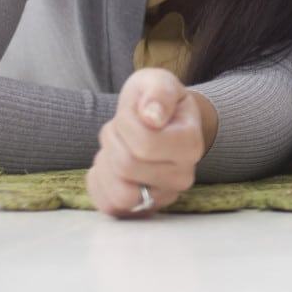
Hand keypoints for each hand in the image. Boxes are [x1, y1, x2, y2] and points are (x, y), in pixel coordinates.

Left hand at [88, 67, 209, 217]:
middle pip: (127, 167)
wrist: (159, 122)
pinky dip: (101, 184)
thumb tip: (152, 117)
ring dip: (106, 165)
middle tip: (120, 129)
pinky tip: (109, 166)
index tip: (132, 111)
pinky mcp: (141, 210)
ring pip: (120, 195)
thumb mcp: (158, 81)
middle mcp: (182, 177)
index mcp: (190, 145)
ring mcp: (162, 197)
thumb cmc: (155, 101)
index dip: (125, 123)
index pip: (144, 144)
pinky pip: (109, 207)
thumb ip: (158, 91)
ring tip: (115, 148)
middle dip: (112, 140)